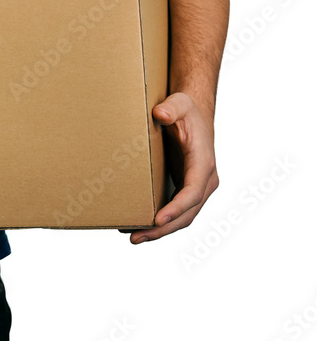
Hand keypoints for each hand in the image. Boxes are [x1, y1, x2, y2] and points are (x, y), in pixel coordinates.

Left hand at [122, 91, 218, 242]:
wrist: (194, 114)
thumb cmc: (186, 109)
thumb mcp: (180, 103)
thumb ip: (171, 108)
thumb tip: (160, 115)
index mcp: (204, 163)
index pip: (192, 192)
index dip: (176, 208)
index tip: (158, 219)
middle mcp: (205, 180)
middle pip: (187, 213)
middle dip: (164, 228)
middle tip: (137, 237)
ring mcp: (197, 186)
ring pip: (183, 217)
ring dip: (161, 230)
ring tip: (134, 237)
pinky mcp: (186, 187)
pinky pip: (177, 210)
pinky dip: (162, 221)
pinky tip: (140, 225)